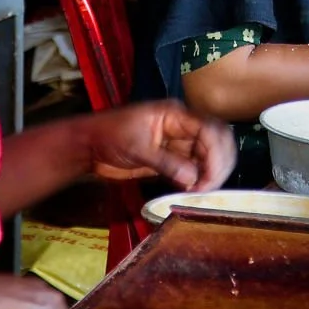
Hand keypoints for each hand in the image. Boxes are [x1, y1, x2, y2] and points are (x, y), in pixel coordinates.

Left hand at [83, 102, 236, 190]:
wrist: (90, 146)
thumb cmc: (108, 136)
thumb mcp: (136, 148)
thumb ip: (165, 162)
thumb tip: (193, 179)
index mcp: (175, 115)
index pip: (208, 130)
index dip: (215, 154)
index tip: (208, 179)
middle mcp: (182, 127)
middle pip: (215, 141)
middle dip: (218, 164)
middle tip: (208, 188)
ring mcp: (178, 143)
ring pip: (207, 156)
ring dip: (209, 174)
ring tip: (200, 193)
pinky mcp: (172, 159)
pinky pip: (194, 168)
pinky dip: (197, 180)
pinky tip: (193, 192)